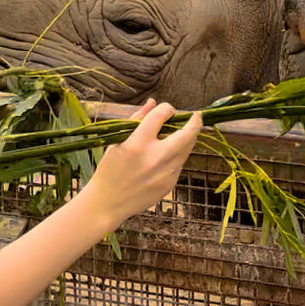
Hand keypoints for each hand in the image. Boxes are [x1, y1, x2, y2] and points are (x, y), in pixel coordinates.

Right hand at [89, 99, 201, 226]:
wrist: (108, 203)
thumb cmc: (110, 170)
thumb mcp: (117, 141)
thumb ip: (137, 119)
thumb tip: (153, 102)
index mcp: (138, 143)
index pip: (161, 116)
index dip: (167, 108)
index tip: (168, 109)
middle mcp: (155, 157)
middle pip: (187, 133)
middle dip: (195, 121)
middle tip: (196, 116)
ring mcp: (165, 173)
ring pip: (187, 149)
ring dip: (187, 138)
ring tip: (181, 133)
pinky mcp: (170, 184)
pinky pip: (180, 163)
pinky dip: (177, 155)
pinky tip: (166, 156)